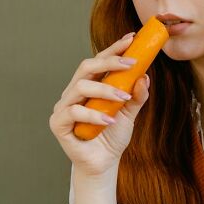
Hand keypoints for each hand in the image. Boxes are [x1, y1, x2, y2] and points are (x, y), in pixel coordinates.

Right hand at [48, 32, 149, 175]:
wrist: (104, 164)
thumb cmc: (112, 136)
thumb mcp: (130, 114)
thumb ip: (136, 96)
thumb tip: (145, 76)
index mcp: (90, 85)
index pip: (100, 61)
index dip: (114, 48)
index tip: (131, 39)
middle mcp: (74, 92)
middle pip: (87, 66)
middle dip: (110, 61)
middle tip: (131, 63)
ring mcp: (64, 106)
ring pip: (81, 86)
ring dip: (105, 89)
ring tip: (124, 97)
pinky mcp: (58, 123)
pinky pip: (74, 112)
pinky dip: (94, 114)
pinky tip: (109, 120)